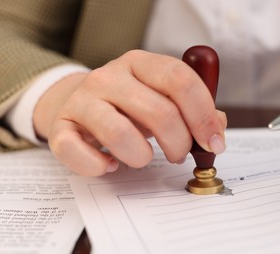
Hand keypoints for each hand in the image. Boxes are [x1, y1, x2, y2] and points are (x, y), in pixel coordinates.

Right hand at [33, 50, 226, 175]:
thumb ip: (193, 110)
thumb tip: (217, 129)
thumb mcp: (161, 98)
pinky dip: (99, 166)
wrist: (78, 104)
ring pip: (120, 134)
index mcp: (141, 63)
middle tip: (179, 155)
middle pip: (159, 112)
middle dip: (179, 143)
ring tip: (143, 158)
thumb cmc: (128, 105)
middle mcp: (110, 76)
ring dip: (141, 156)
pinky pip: (77, 152)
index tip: (214, 142)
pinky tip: (110, 164)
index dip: (203, 114)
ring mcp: (83, 101)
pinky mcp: (61, 127)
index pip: (180, 80)